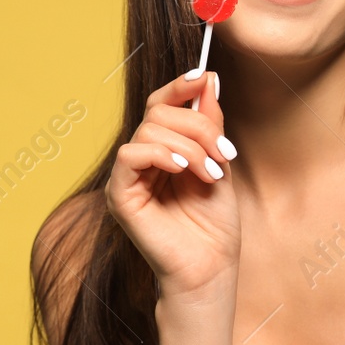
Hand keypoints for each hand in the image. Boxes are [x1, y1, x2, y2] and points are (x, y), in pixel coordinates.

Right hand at [103, 69, 239, 300]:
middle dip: (197, 126)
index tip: (205, 76)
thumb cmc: (214, 224)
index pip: (161, 104)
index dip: (180, 86)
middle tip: (225, 154)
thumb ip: (209, 124)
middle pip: (158, 112)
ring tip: (210, 172)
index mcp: (162, 150)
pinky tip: (183, 170)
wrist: (210, 267)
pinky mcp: (119, 195)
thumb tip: (207, 80)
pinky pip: (131, 154)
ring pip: (149, 130)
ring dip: (189, 146)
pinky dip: (161, 154)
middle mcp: (141, 160)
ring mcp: (128, 177)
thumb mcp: (219, 162)